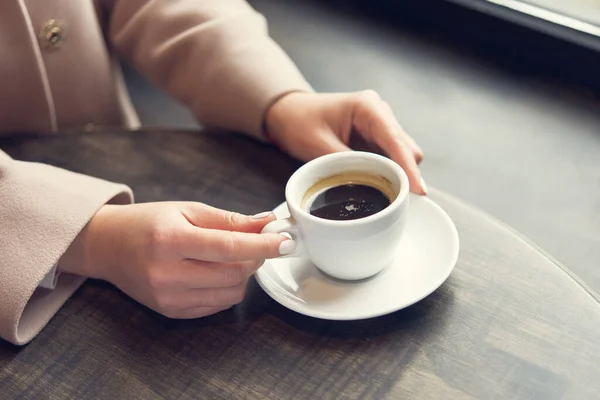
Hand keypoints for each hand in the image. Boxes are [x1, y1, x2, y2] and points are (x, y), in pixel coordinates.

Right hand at [59, 203, 290, 317]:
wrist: (108, 247)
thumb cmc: (148, 223)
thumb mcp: (187, 210)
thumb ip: (230, 220)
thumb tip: (267, 223)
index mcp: (170, 241)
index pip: (229, 248)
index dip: (263, 245)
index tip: (287, 240)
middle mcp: (167, 274)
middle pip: (234, 273)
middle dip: (255, 258)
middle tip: (257, 243)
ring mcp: (168, 298)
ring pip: (230, 293)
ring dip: (243, 274)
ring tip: (231, 256)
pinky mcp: (171, 312)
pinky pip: (217, 305)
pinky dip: (227, 288)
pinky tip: (216, 271)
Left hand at [266, 91, 426, 194]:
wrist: (287, 112)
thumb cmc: (298, 122)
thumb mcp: (318, 146)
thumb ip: (348, 164)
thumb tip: (371, 185)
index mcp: (368, 107)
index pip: (395, 141)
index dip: (409, 167)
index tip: (418, 190)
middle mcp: (380, 113)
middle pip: (406, 148)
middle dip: (406, 173)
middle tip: (400, 202)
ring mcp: (379, 126)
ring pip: (401, 155)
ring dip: (397, 174)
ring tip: (389, 197)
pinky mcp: (374, 139)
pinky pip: (389, 158)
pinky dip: (388, 173)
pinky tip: (381, 188)